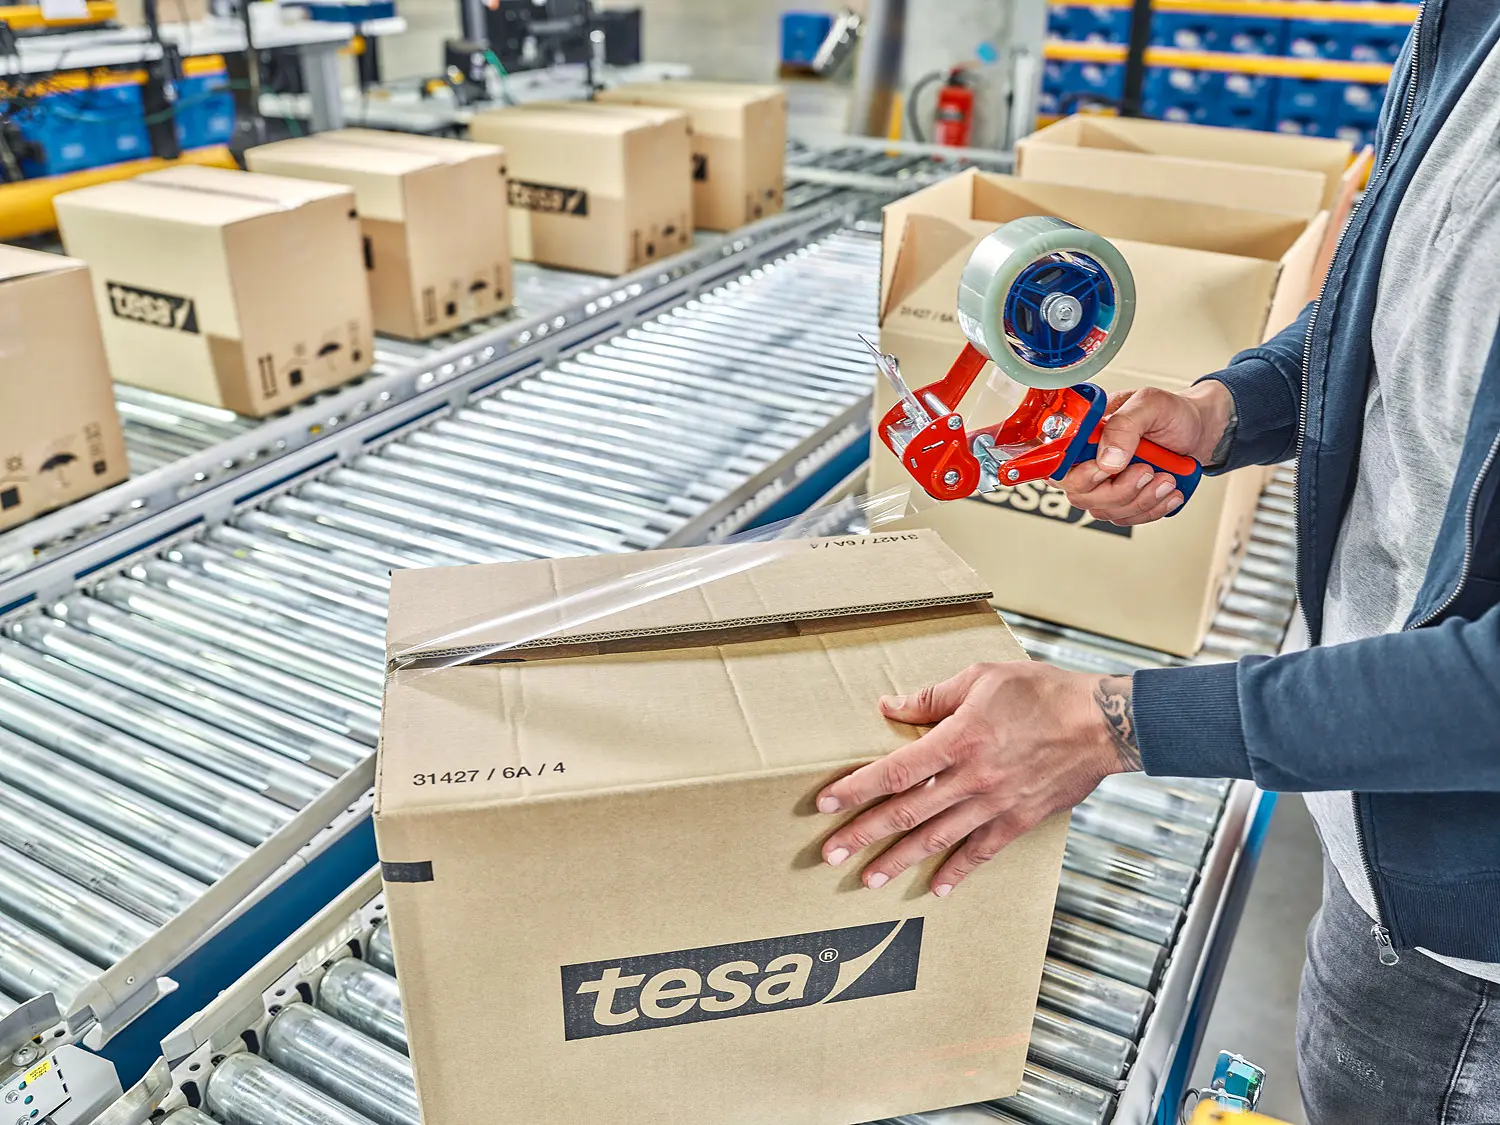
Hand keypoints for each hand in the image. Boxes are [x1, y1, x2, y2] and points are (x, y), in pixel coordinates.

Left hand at [815, 663, 1141, 895]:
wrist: (1102, 725)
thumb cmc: (1043, 693)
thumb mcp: (981, 679)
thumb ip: (931, 697)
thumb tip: (888, 706)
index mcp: (958, 739)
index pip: (894, 770)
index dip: (855, 788)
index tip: (825, 803)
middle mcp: (972, 778)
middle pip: (905, 813)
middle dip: (863, 835)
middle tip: (829, 855)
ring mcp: (995, 805)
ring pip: (936, 839)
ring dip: (898, 861)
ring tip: (867, 879)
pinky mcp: (1018, 822)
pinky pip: (980, 853)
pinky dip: (956, 872)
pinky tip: (935, 888)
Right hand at [1058, 381, 1236, 525]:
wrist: (1199, 431)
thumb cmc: (1172, 413)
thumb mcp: (1150, 405)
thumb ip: (1125, 426)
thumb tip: (1106, 460)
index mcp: (1085, 433)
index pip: (1059, 461)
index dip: (1078, 473)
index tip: (1106, 470)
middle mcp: (1088, 459)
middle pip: (1079, 493)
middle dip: (1118, 489)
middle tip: (1147, 470)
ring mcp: (1103, 483)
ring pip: (1104, 510)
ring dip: (1140, 500)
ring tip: (1166, 478)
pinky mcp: (1122, 500)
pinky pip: (1125, 518)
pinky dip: (1150, 509)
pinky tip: (1168, 493)